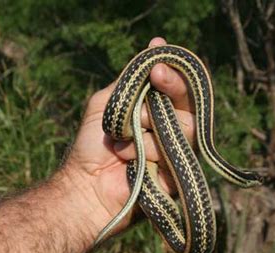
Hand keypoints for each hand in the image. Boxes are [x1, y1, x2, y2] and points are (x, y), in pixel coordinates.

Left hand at [61, 37, 195, 237]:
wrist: (84, 186)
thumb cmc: (92, 145)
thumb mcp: (108, 101)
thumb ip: (132, 78)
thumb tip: (158, 45)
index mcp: (157, 114)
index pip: (178, 90)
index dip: (175, 74)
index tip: (158, 65)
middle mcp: (171, 132)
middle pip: (190, 104)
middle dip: (173, 88)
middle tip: (157, 77)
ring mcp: (176, 154)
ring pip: (185, 126)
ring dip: (147, 127)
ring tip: (122, 140)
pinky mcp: (178, 176)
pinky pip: (175, 153)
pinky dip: (147, 150)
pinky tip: (128, 160)